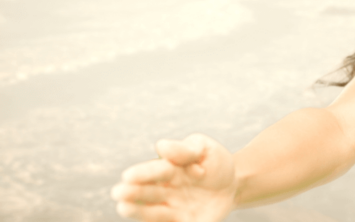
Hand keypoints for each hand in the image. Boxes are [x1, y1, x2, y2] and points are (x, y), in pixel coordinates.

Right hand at [111, 134, 236, 221]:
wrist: (232, 184)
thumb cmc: (213, 163)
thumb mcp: (204, 149)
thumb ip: (185, 150)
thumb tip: (162, 146)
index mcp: (169, 170)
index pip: (155, 171)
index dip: (144, 173)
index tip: (128, 176)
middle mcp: (166, 192)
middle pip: (148, 193)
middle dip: (133, 193)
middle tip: (119, 193)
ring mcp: (174, 210)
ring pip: (154, 213)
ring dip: (140, 211)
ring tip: (124, 208)